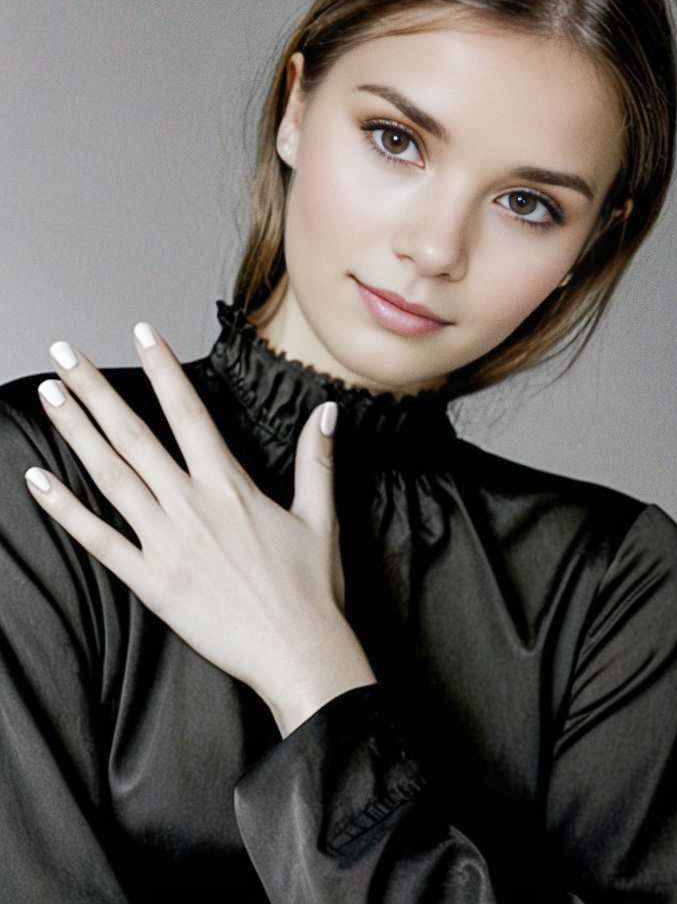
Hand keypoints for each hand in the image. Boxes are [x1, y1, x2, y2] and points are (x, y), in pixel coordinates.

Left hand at [23, 322, 376, 735]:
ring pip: (111, 476)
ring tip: (49, 396)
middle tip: (64, 353)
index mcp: (230, 487)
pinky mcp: (151, 582)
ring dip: (77, 433)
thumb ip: (316, 460)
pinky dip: (66, 510)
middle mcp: (191, 506)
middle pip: (135, 436)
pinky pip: (99, 541)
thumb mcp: (320, 517)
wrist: (299, 654)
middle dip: (96, 390)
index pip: (188, 413)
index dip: (163, 369)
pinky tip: (37, 482)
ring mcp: (166, 543)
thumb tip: (326, 412)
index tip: (141, 333)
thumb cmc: (311, 590)